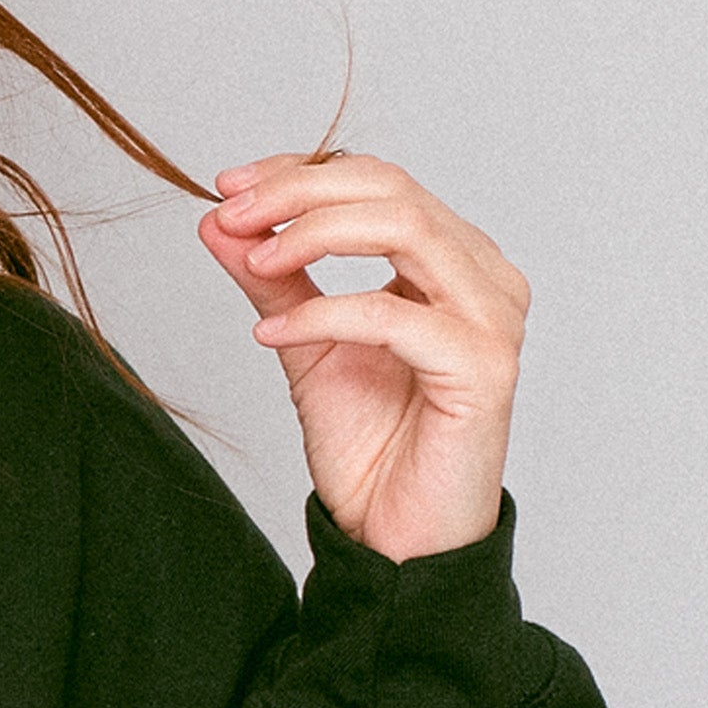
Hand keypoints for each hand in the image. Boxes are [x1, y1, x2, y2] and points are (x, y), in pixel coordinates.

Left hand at [199, 152, 527, 561]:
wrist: (397, 535)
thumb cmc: (370, 444)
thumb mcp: (303, 344)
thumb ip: (271, 280)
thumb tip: (216, 220)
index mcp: (452, 260)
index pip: (379, 182)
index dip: (299, 172)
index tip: (226, 185)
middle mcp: (484, 277)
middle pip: (392, 191)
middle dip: (297, 193)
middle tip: (227, 215)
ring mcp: (491, 320)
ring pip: (406, 230)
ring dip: (312, 235)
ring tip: (250, 261)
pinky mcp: (481, 368)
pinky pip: (395, 317)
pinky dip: (324, 314)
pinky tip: (269, 336)